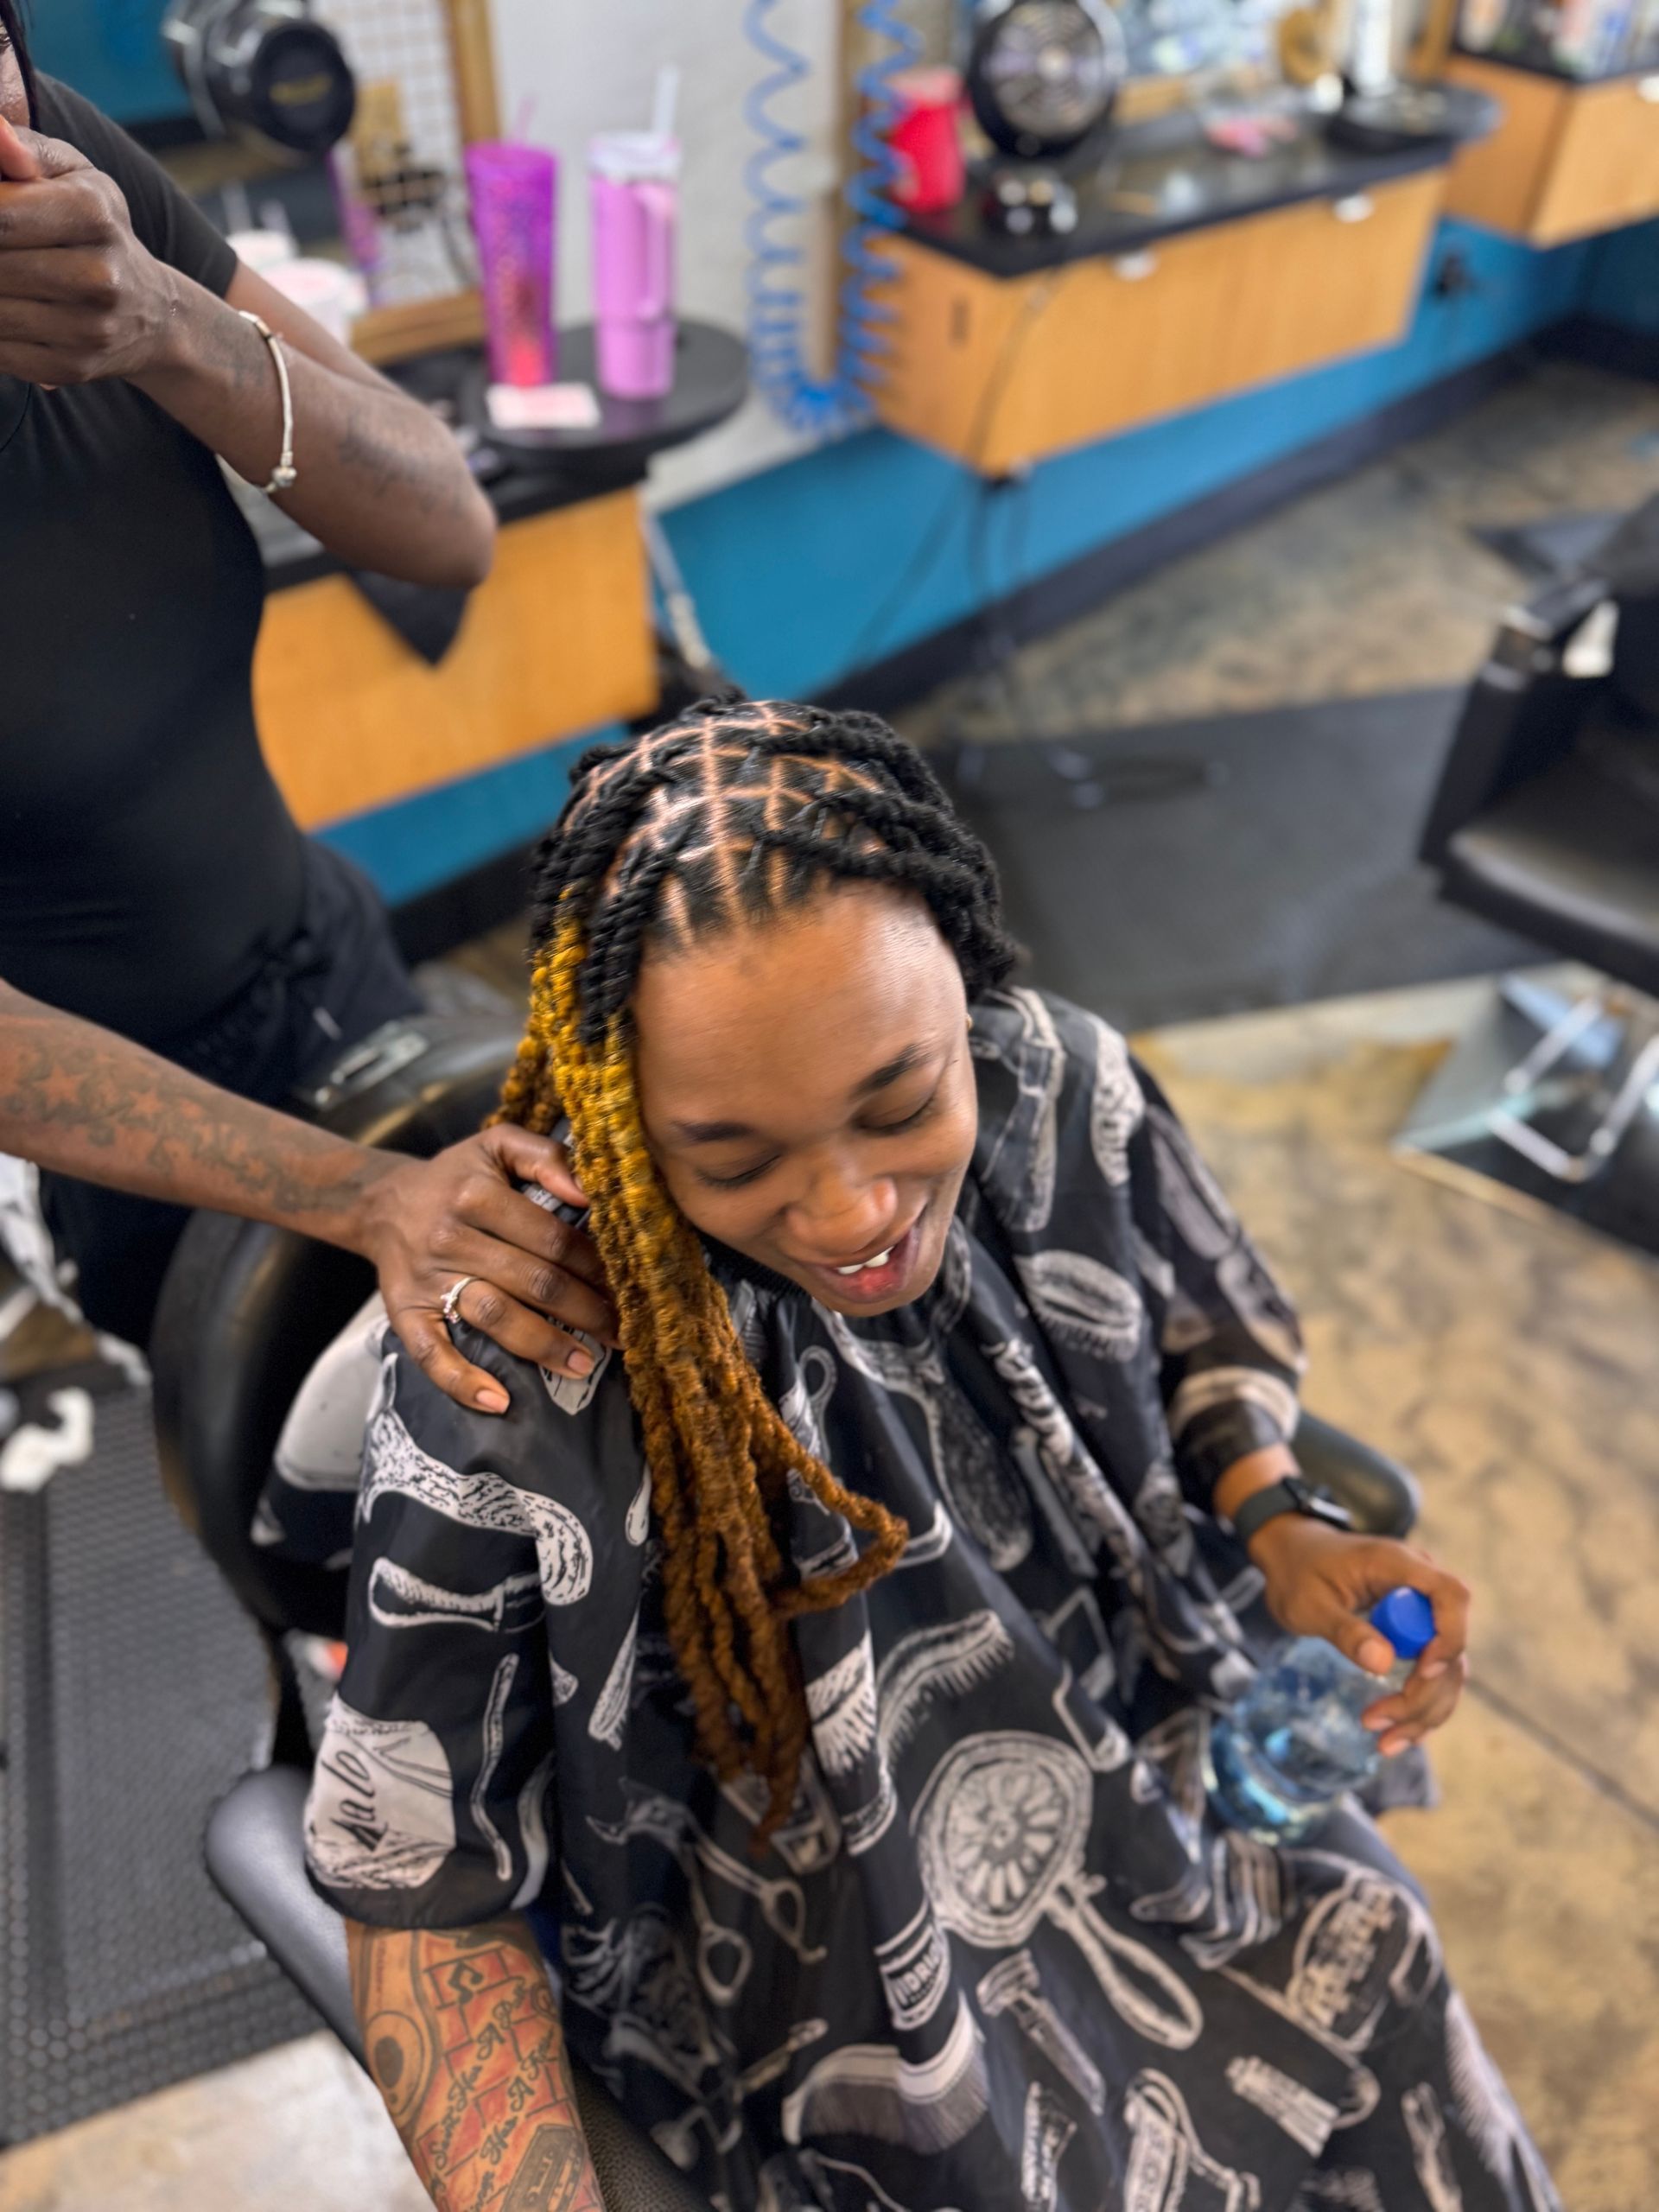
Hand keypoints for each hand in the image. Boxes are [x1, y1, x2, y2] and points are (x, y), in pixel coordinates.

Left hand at [0, 115, 180, 384]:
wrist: (154, 314)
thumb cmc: (96, 231)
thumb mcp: (73, 174)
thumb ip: (23, 147)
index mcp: (95, 214)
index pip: (2, 213)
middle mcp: (99, 276)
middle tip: (0, 252)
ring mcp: (88, 328)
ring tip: (4, 277)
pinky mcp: (71, 367)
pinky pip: (0, 350)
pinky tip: (10, 310)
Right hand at [350, 1126, 617, 1414]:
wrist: (383, 1203)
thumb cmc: (456, 1177)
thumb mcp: (497, 1145)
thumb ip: (546, 1156)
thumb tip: (589, 1191)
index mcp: (476, 1193)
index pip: (552, 1238)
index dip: (595, 1266)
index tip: (628, 1286)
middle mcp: (450, 1237)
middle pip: (533, 1280)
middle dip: (585, 1311)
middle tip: (622, 1333)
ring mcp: (427, 1280)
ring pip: (495, 1316)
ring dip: (544, 1345)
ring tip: (583, 1365)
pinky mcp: (405, 1313)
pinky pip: (431, 1354)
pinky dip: (462, 1383)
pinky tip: (499, 1402)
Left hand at [1248, 1516, 1470, 1755]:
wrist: (1291, 1557)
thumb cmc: (1297, 1573)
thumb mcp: (1310, 1605)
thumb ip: (1345, 1631)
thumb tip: (1383, 1663)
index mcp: (1398, 1564)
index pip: (1451, 1595)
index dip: (1449, 1635)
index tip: (1422, 1673)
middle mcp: (1420, 1585)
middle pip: (1450, 1644)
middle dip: (1424, 1691)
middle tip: (1379, 1723)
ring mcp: (1421, 1611)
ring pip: (1446, 1667)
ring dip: (1423, 1709)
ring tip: (1385, 1742)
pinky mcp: (1415, 1632)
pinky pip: (1430, 1673)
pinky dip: (1418, 1705)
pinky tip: (1395, 1736)